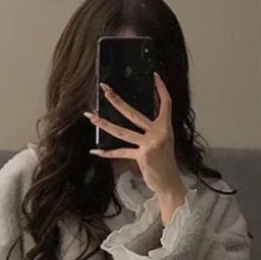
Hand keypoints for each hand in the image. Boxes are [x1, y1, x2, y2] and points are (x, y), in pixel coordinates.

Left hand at [86, 73, 186, 207]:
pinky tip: (96, 150)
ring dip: (105, 124)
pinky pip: (121, 152)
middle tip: (105, 89)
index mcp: (165, 128)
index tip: (155, 76)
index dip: (161, 90)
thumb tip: (134, 122)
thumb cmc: (164, 164)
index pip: (166, 104)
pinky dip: (107, 153)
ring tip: (91, 117)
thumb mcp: (163, 143)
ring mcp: (150, 144)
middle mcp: (159, 133)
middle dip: (117, 101)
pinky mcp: (143, 156)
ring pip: (123, 131)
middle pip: (134, 113)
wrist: (169, 183)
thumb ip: (152, 132)